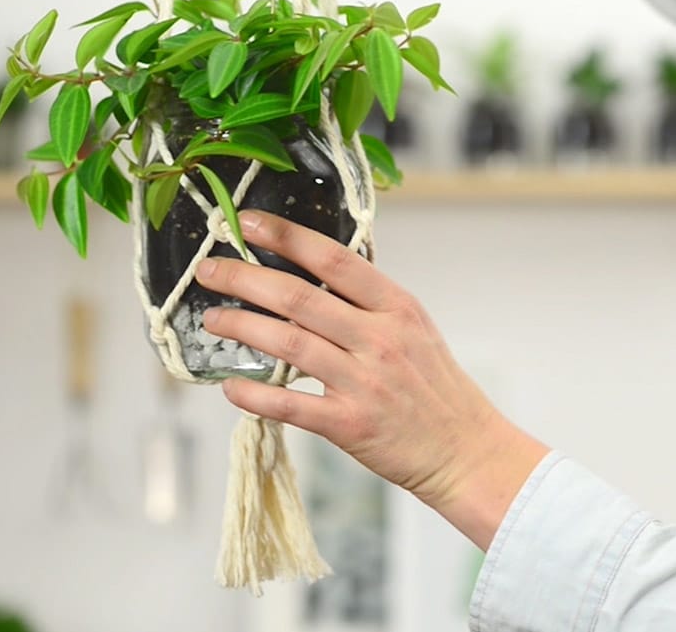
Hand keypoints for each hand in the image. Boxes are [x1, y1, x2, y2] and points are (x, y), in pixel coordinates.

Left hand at [194, 210, 549, 549]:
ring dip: (242, 328)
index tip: (246, 223)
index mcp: (396, 307)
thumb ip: (368, 302)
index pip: (333, 258)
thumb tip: (311, 274)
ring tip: (213, 320)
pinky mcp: (349, 425)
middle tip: (208, 271)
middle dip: (244, 279)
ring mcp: (363, 382)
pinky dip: (254, 395)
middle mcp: (379, 338)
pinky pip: (289, 405)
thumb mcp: (414, 328)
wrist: (467, 452)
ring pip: (287, 345)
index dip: (284, 237)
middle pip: (298, 298)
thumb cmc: (435, 388)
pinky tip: (231, 386)